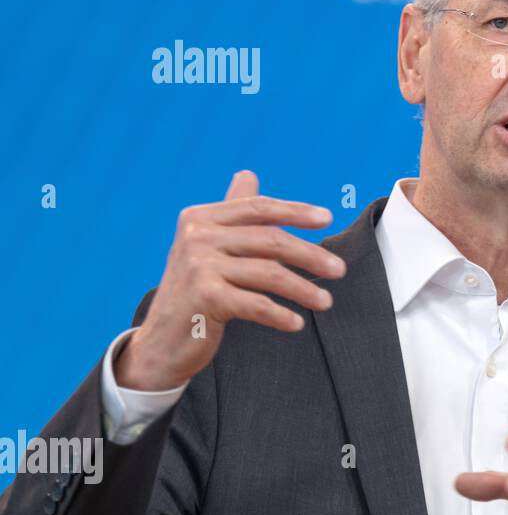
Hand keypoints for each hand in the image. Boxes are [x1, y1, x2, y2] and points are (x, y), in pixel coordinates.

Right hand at [114, 170, 345, 390]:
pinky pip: (256, 304)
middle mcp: (197, 236)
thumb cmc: (195, 290)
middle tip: (339, 270)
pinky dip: (280, 315)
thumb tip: (248, 173)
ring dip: (304, 289)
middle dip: (310, 255)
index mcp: (201, 217)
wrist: (161, 341)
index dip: (295, 211)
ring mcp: (199, 266)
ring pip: (270, 273)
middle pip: (271, 240)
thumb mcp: (209, 246)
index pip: (259, 208)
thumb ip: (232, 213)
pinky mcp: (204, 297)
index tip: (328, 219)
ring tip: (326, 301)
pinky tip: (297, 323)